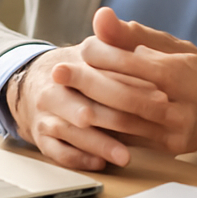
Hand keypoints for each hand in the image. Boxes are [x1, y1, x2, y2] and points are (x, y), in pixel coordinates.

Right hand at [6, 43, 172, 171]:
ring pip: (73, 132)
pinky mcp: (41, 138)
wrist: (36, 82)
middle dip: (122, 118)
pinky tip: (100, 163)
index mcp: (72, 65)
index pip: (103, 76)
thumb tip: (128, 34)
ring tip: (126, 156)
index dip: (133, 86)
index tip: (160, 95)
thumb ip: (115, 42)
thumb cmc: (78, 69)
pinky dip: (79, 158)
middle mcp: (55, 90)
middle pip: (89, 107)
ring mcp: (46, 115)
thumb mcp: (94, 50)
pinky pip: (58, 152)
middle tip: (150, 126)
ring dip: (101, 144)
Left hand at [71, 7, 196, 153]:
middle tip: (58, 71)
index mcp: (180, 72)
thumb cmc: (196, 70)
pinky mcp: (169, 149)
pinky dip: (104, 129)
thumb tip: (100, 16)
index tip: (81, 46)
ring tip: (63, 95)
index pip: (133, 63)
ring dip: (90, 109)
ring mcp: (175, 131)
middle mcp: (180, 105)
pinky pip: (130, 140)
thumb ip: (133, 34)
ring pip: (124, 123)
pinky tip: (82, 118)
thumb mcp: (170, 45)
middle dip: (87, 82)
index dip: (104, 54)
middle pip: (125, 96)